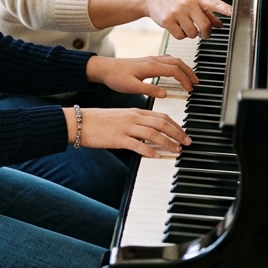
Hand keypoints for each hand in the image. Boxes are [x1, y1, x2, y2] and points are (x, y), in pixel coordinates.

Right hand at [66, 106, 190, 158]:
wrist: (81, 122)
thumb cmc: (100, 121)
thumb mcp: (122, 117)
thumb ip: (137, 122)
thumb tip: (151, 131)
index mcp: (135, 111)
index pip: (161, 116)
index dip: (176, 125)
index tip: (184, 133)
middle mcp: (133, 117)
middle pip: (161, 123)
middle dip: (177, 133)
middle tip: (187, 142)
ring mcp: (126, 127)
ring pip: (153, 133)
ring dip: (167, 142)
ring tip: (176, 149)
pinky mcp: (118, 138)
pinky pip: (137, 144)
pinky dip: (149, 150)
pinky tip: (156, 156)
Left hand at [86, 54, 197, 97]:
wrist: (104, 68)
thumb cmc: (116, 78)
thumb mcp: (132, 87)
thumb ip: (149, 90)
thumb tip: (165, 93)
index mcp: (150, 67)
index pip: (174, 70)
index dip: (184, 79)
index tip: (190, 89)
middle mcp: (152, 60)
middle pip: (177, 62)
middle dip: (189, 72)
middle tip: (197, 83)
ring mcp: (150, 59)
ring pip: (173, 59)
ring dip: (184, 67)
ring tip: (190, 78)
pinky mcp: (147, 61)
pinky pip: (167, 60)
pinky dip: (176, 65)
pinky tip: (176, 71)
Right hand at [142, 0, 229, 38]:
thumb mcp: (191, 1)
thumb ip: (207, 13)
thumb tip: (220, 24)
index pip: (213, 3)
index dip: (224, 9)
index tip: (233, 13)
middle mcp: (188, 3)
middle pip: (204, 25)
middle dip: (205, 33)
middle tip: (203, 34)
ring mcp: (177, 11)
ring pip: (192, 33)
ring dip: (190, 34)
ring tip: (184, 26)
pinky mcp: (167, 20)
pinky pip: (180, 36)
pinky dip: (180, 35)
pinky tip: (176, 27)